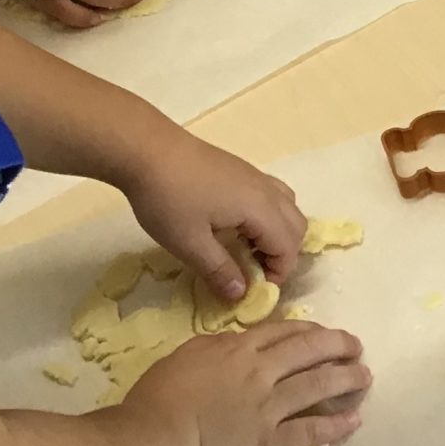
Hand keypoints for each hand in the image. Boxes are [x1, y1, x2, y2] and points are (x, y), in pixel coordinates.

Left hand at [119, 132, 306, 300]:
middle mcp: (266, 190)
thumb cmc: (169, 199)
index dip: (277, 274)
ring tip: (245, 249)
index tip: (250, 290)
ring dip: (276, 233)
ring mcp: (255, 176)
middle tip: (251, 272)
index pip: (288, 247)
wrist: (148, 150)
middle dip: (282, 254)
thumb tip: (241, 294)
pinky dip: (267, 216)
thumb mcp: (189, 243)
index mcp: (260, 208)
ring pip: (287, 208)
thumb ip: (219, 271)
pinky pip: (272, 195)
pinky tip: (235, 224)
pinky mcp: (241, 170)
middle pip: (296, 226)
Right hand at [124, 322, 371, 445]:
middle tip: (356, 346)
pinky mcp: (270, 445)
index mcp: (238, 349)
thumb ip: (216, 347)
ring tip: (365, 377)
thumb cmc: (155, 401)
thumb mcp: (184, 357)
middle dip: (338, 345)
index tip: (322, 332)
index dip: (308, 330)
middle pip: (309, 351)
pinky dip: (336, 426)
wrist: (154, 445)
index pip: (283, 332)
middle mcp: (261, 373)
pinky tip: (354, 422)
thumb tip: (236, 345)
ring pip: (318, 386)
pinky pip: (311, 432)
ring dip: (347, 379)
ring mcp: (269, 409)